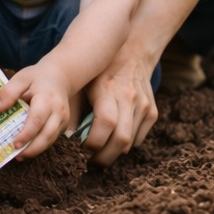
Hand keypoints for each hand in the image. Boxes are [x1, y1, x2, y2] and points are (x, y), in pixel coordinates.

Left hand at [0, 61, 73, 159]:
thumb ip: (8, 92)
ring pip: (50, 140)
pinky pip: (52, 139)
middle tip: (15, 155)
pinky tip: (27, 148)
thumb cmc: (37, 78)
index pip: (37, 120)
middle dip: (32, 148)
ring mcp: (63, 119)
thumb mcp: (21, 78)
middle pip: (47, 135)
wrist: (59, 76)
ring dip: (35, 150)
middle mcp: (58, 111)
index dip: (26, 134)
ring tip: (19, 156)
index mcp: (47, 99)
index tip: (14, 144)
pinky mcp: (63, 125)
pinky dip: (40, 146)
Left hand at [81, 41, 159, 165]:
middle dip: (104, 157)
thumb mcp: (82, 84)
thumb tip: (62, 138)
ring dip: (113, 153)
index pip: (106, 124)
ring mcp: (143, 106)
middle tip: (90, 161)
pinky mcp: (152, 112)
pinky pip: (139, 139)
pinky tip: (113, 140)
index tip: (82, 149)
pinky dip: (125, 145)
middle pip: (121, 140)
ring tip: (99, 152)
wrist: (132, 53)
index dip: (94, 143)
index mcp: (108, 90)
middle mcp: (129, 98)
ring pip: (130, 143)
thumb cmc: (100, 72)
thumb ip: (73, 109)